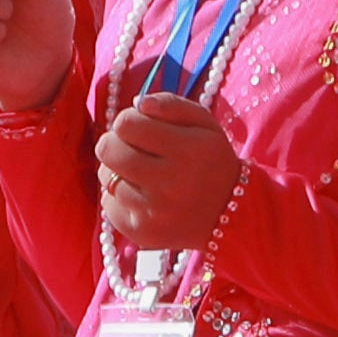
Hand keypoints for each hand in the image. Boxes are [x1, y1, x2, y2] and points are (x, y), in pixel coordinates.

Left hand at [97, 87, 241, 256]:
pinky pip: (108, 204)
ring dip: (118, 170)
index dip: (128, 120)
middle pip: (107, 150)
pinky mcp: (141, 232)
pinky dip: (119, 197)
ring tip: (141, 174)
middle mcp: (170, 183)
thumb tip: (138, 104)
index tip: (139, 127)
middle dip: (115, 143)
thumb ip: (172, 105)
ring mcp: (154, 211)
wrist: (231, 216)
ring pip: (106, 177)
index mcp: (188, 150)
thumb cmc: (212, 162)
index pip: (126, 124)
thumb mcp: (205, 124)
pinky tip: (141, 196)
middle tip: (130, 147)